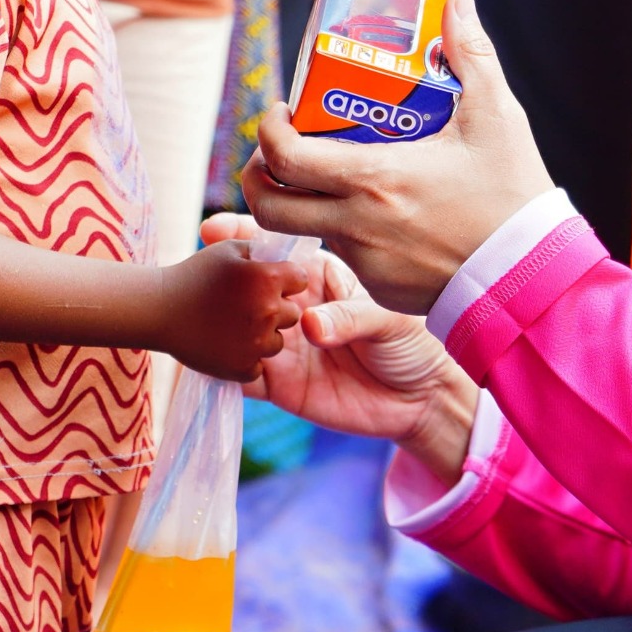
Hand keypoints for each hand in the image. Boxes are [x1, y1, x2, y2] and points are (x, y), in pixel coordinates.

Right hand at [152, 239, 311, 381]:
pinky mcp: (242, 369)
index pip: (300, 279)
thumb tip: (287, 255)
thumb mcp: (230, 250)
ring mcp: (255, 344)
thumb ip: (263, 250)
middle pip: (292, 313)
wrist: (159, 310)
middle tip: (245, 304)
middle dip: (276, 308)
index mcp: (268, 279)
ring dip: (262, 336)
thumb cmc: (195, 274)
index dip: (285, 279)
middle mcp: (267, 312)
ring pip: (277, 342)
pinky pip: (258, 366)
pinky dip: (246, 359)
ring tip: (234, 324)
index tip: (266, 281)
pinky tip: (227, 344)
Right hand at [202, 214, 478, 485]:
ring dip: (224, 326)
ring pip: (237, 330)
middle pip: (247, 288)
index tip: (213, 228)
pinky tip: (218, 361)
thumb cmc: (411, 344)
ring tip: (214, 320)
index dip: (244, 236)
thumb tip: (309, 325)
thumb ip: (349, 318)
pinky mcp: (278, 384)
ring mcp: (283, 345)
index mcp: (319, 276)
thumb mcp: (387, 321)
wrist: (420, 402)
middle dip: (225, 282)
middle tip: (210, 280)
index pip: (276, 250)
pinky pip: (242, 376)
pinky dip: (227, 369)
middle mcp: (294, 307)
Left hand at [241, 0, 556, 314]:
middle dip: (258, 176)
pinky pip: (345, 256)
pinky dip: (348, 231)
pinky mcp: (380, 288)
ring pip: (307, 229)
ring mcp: (365, 262)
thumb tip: (456, 1)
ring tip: (339, 174)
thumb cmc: (512, 194)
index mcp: (374, 178)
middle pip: (268, 206)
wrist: (534, 275)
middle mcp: (356, 225)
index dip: (269, 131)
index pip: (284, 157)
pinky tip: (381, 212)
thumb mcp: (495, 116)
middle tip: (280, 151)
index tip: (283, 114)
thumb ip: (471, 53)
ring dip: (308, 201)